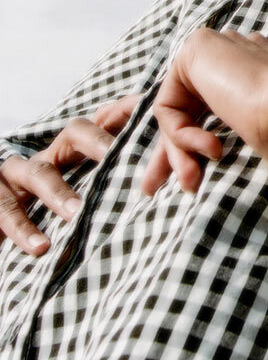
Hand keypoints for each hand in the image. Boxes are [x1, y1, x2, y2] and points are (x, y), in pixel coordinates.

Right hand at [0, 93, 140, 254]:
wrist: (2, 223)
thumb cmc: (47, 213)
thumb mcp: (80, 195)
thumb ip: (111, 188)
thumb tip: (160, 189)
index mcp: (72, 152)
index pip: (102, 123)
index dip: (126, 115)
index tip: (153, 112)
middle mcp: (47, 156)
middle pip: (74, 133)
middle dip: (99, 141)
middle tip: (119, 158)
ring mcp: (17, 175)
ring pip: (38, 172)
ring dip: (59, 193)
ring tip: (77, 213)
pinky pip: (5, 209)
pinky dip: (23, 229)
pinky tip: (42, 247)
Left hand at [142, 30, 267, 195]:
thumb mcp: (260, 146)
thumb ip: (239, 140)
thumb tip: (205, 168)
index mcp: (260, 74)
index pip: (214, 107)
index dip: (194, 145)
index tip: (188, 182)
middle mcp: (238, 58)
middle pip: (188, 109)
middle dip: (170, 154)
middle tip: (154, 190)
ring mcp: (219, 50)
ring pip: (178, 111)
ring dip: (180, 153)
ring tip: (193, 181)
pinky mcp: (197, 48)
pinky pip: (169, 104)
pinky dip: (182, 134)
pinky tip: (212, 146)